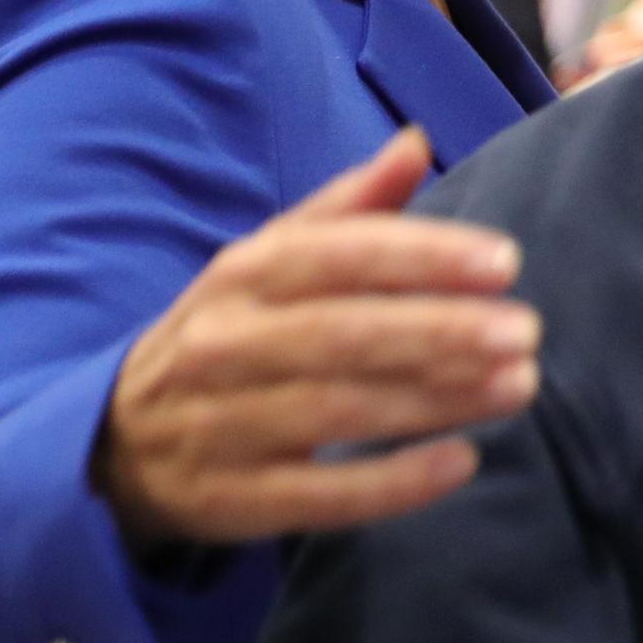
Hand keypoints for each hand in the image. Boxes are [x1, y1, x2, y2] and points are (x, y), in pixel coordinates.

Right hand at [93, 127, 538, 546]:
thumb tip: (415, 142)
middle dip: (440, 331)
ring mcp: (221, 425)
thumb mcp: (274, 258)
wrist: (117, 439)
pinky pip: (316, 494)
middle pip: (341, 334)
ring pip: (335, 410)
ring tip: (517, 387)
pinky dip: (391, 484)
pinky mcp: (230, 500)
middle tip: (525, 332)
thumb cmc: (235, 330)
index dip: (422, 256)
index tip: (505, 262)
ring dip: (433, 401)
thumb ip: (351, 206)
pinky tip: (461, 462)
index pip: (338, 255)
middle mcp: (225, 344)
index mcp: (243, 273)